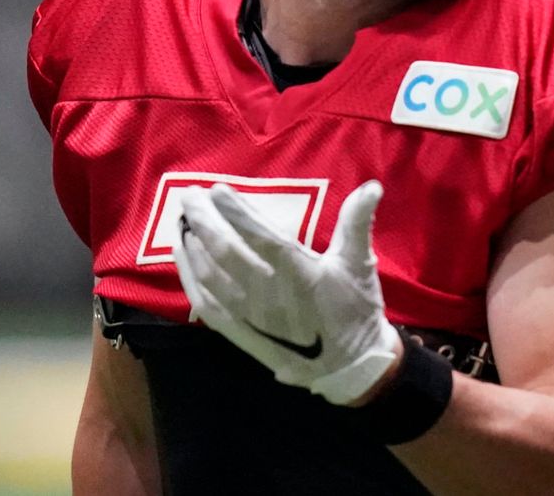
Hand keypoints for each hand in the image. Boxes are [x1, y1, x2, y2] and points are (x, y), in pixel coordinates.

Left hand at [173, 180, 401, 404]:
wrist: (347, 366)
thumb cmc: (354, 310)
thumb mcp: (360, 265)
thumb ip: (357, 224)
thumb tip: (371, 187)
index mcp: (300, 274)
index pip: (260, 236)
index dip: (236, 213)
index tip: (217, 189)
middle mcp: (268, 294)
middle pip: (226, 252)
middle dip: (204, 220)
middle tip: (189, 194)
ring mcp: (249, 315)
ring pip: (210, 275)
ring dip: (192, 245)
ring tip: (182, 219)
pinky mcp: (238, 331)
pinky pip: (205, 303)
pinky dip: (189, 277)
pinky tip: (182, 257)